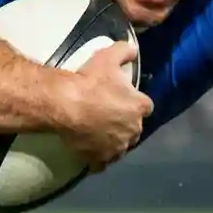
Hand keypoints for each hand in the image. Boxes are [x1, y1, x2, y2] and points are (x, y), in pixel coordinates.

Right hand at [55, 39, 153, 172]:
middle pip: (134, 129)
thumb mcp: (108, 57)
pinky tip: (90, 154)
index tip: (123, 99)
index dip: (135, 103)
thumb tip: (133, 48)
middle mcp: (133, 130)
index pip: (146, 106)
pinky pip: (102, 164)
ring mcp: (117, 147)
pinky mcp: (99, 159)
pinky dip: (97, 160)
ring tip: (98, 135)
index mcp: (139, 107)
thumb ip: (124, 51)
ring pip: (120, 148)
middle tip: (107, 115)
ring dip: (113, 142)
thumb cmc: (90, 80)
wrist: (66, 104)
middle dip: (125, 124)